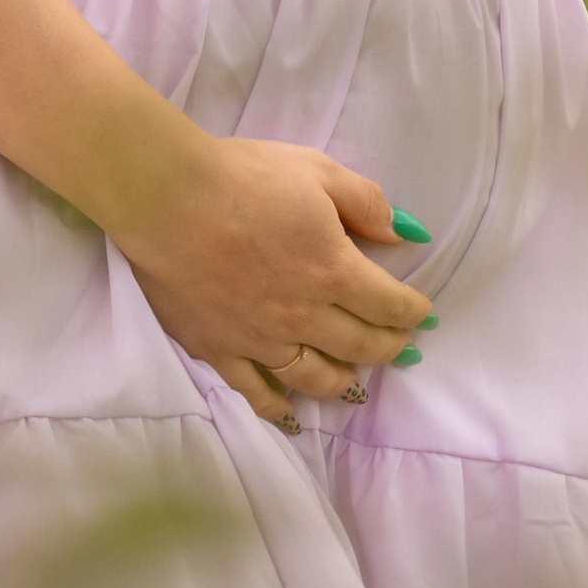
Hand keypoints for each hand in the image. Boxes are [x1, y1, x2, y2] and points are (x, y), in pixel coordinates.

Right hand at [113, 131, 431, 425]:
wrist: (165, 197)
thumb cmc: (243, 176)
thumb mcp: (317, 171)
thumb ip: (366, 203)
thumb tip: (405, 234)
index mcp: (334, 271)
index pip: (389, 305)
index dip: (413, 312)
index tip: (422, 315)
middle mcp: (303, 317)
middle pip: (360, 346)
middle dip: (388, 348)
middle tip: (400, 348)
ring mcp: (259, 340)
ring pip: (316, 378)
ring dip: (345, 383)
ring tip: (357, 382)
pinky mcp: (219, 349)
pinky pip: (256, 392)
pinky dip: (280, 409)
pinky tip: (294, 416)